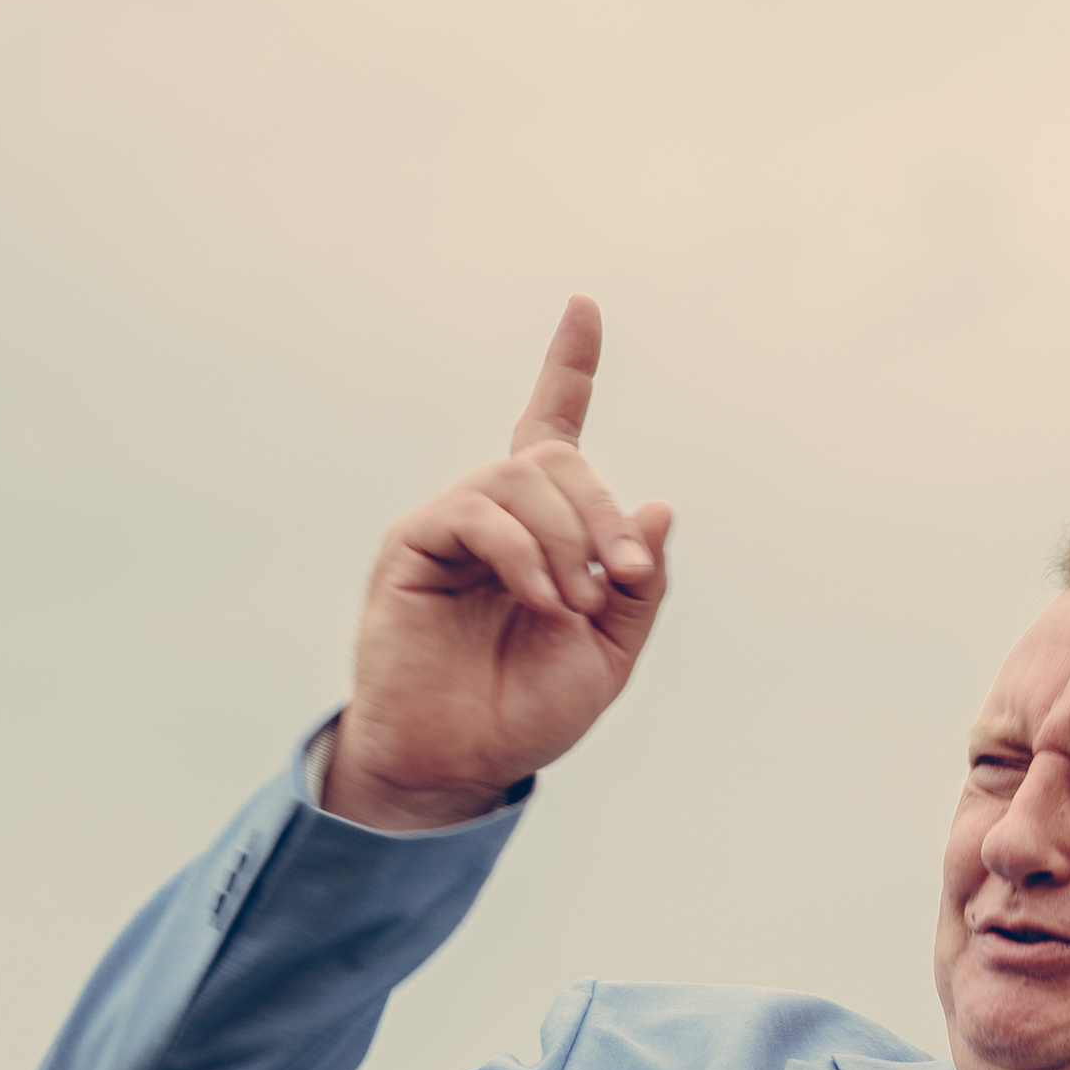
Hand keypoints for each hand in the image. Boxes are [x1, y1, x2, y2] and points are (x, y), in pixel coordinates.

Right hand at [328, 296, 676, 830]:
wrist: (461, 763)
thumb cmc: (529, 708)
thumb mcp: (610, 649)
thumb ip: (639, 583)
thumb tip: (656, 506)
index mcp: (544, 530)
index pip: (552, 427)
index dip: (567, 366)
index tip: (584, 306)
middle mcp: (496, 514)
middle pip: (556, 458)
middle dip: (602, 512)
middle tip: (619, 579)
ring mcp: (452, 526)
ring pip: (520, 479)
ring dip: (566, 537)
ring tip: (574, 603)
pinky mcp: (413, 546)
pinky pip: (476, 512)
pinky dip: (522, 552)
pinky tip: (541, 599)